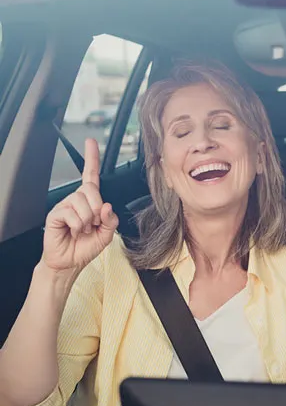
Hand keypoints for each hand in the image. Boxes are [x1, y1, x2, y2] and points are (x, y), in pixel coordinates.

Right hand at [41, 138, 118, 274]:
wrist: (69, 263)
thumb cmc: (86, 247)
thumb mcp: (106, 235)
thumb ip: (111, 220)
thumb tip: (107, 206)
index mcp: (90, 201)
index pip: (90, 176)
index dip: (91, 158)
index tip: (90, 142)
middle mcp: (76, 199)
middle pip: (91, 189)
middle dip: (97, 210)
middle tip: (93, 225)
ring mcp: (64, 205)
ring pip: (83, 202)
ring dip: (87, 221)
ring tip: (82, 230)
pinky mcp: (55, 213)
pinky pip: (72, 213)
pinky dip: (78, 226)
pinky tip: (73, 232)